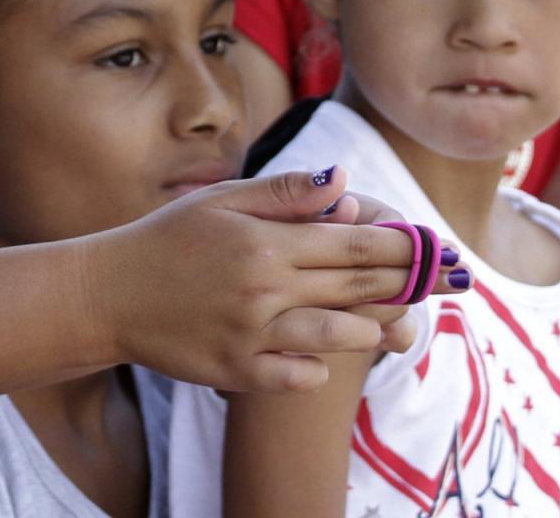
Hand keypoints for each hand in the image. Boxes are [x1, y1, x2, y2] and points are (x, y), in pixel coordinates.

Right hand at [88, 166, 423, 392]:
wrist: (107, 295)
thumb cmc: (166, 239)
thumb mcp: (220, 201)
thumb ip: (284, 194)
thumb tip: (344, 183)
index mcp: (264, 242)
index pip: (354, 242)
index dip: (405, 244)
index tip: (438, 245)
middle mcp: (265, 289)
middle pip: (360, 287)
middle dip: (413, 282)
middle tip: (452, 280)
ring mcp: (254, 335)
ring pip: (344, 335)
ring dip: (375, 327)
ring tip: (391, 322)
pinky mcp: (239, 372)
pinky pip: (303, 375)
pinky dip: (321, 364)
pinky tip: (323, 351)